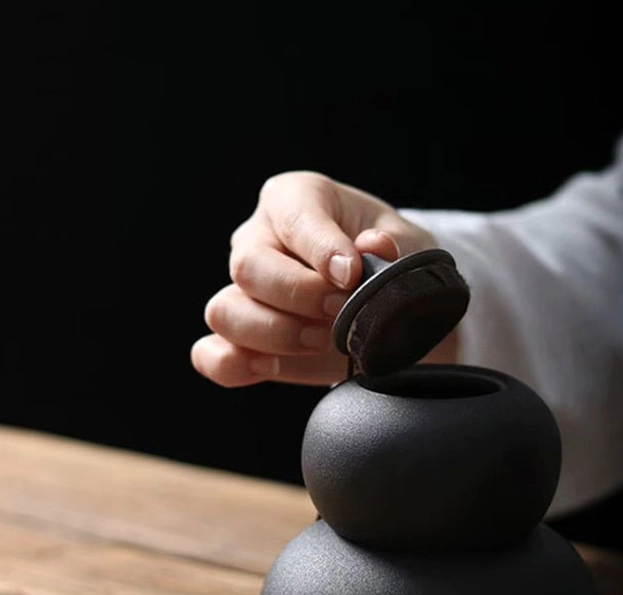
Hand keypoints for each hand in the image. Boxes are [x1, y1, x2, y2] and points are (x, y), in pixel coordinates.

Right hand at [191, 170, 444, 386]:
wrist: (395, 308)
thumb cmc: (395, 264)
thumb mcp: (410, 245)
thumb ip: (396, 246)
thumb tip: (372, 247)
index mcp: (298, 200)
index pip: (295, 215)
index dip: (321, 248)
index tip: (353, 275)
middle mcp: (260, 240)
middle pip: (250, 267)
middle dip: (300, 297)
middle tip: (343, 312)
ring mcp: (244, 291)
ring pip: (225, 312)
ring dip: (277, 334)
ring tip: (324, 339)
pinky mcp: (244, 339)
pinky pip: (212, 354)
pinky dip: (233, 364)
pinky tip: (271, 366)